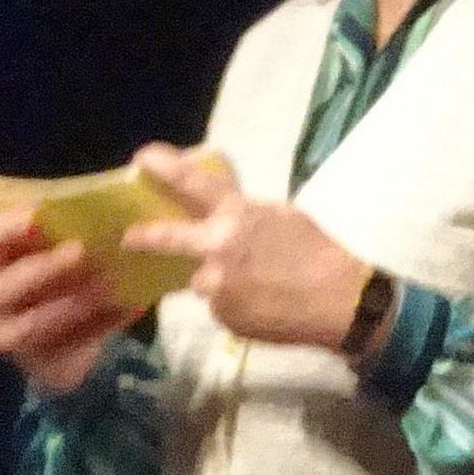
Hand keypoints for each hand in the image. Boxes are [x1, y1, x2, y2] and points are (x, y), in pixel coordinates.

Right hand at [0, 185, 142, 394]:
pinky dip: (99, 327)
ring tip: (111, 287)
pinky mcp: (32, 361)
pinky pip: (65, 345)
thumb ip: (70, 224)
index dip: (11, 225)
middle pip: (10, 282)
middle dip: (47, 266)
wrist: (75, 335)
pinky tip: (127, 310)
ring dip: (75, 303)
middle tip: (82, 251)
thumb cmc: (68, 275)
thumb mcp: (65, 245)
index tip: (40, 215)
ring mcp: (6, 330)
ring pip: (35, 321)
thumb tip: (115, 189)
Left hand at [121, 144, 371, 349]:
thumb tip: (221, 216)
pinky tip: (265, 306)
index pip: (189, 182)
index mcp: (236, 215)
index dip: (162, 166)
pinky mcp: (224, 316)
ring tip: (257, 287)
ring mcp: (216, 286)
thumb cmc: (320, 253)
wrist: (342, 304)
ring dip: (218, 281)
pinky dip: (236, 305)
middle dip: (143, 236)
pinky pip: (220, 307)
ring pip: (203, 280)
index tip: (142, 158)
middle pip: (165, 238)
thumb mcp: (281, 217)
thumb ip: (244, 216)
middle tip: (131, 237)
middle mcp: (217, 248)